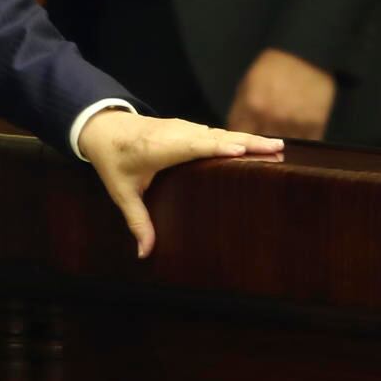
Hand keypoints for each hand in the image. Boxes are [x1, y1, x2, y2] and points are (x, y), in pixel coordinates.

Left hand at [76, 109, 283, 258]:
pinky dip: (237, 137)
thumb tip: (143, 254)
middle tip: (278, 149)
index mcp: (159, 147)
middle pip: (216, 136)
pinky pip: (215, 132)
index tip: (240, 151)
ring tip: (277, 149)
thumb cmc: (112, 159)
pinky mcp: (188, 128)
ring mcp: (183, 127)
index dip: (216, 147)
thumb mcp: (121, 192)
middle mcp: (175, 133)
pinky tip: (257, 146)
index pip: (192, 145)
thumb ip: (136, 221)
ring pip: (220, 132)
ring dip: (248, 139)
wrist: (102, 127)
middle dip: (247, 143)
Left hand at [227, 49, 335, 140]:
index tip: (238, 148)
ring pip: (283, 150)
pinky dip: (299, 145)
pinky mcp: (315, 125)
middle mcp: (273, 118)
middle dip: (257, 150)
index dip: (237, 146)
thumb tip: (233, 134)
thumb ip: (239, 112)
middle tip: (257, 149)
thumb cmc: (271, 69)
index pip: (239, 139)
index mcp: (252, 107)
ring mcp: (295, 123)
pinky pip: (305, 145)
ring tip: (276, 145)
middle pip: (261, 148)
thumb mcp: (246, 86)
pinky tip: (295, 141)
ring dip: (278, 151)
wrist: (303, 54)